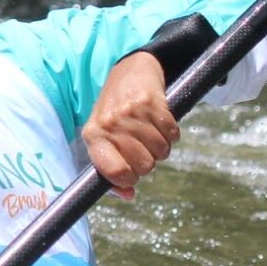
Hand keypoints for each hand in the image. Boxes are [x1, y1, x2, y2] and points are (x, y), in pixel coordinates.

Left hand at [83, 52, 180, 198]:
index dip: (129, 179)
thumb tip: (128, 195)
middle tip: (142, 148)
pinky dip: (171, 134)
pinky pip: (172, 134)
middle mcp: (110, 124)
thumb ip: (111, 172)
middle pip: (144, 166)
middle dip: (148, 162)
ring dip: (161, 148)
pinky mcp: (153, 101)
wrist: (130, 71)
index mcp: (94, 136)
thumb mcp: (104, 139)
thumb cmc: (114, 113)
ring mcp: (132, 112)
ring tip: (151, 134)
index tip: (132, 173)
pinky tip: (161, 123)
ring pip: (161, 152)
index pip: (114, 173)